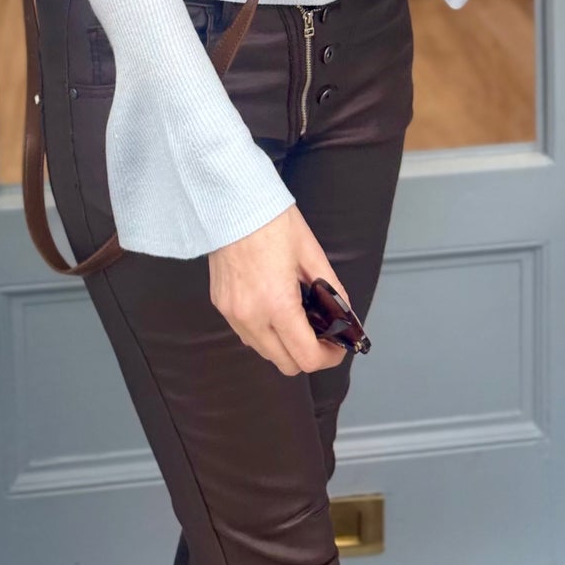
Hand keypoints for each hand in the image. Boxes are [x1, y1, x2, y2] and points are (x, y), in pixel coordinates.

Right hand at [208, 204, 350, 375]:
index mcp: (277, 304)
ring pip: (263, 352)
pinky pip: (245, 333)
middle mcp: (250, 316)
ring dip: (284, 346)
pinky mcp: (220, 304)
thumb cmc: (271, 220)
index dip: (328, 358)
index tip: (337, 347)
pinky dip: (263, 332)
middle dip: (307, 355)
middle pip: (285, 364)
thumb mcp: (310, 252)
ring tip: (297, 320)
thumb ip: (331, 289)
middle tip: (322, 335)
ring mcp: (231, 313)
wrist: (231, 200)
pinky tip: (273, 309)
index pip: (306, 357)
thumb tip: (344, 312)